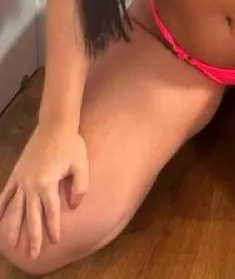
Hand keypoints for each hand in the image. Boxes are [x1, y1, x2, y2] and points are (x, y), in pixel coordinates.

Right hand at [0, 122, 88, 258]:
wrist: (55, 125)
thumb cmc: (71, 144)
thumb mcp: (81, 165)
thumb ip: (80, 187)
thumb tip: (74, 206)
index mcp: (48, 184)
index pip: (51, 212)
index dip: (53, 228)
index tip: (54, 241)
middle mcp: (31, 185)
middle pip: (31, 216)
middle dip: (32, 236)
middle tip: (32, 255)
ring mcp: (22, 180)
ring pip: (15, 209)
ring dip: (13, 228)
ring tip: (12, 244)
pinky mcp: (17, 173)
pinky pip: (6, 193)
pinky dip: (1, 206)